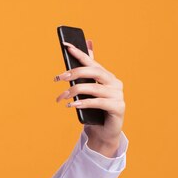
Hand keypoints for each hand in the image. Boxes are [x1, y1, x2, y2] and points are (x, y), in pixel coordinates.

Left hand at [54, 40, 125, 156]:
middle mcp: (115, 83)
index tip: (66, 45)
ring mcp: (118, 95)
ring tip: (61, 97)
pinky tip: (72, 105)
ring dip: (75, 92)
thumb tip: (85, 48)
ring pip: (95, 88)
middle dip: (75, 72)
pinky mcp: (118, 108)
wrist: (104, 131)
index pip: (92, 62)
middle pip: (95, 72)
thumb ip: (85, 75)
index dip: (80, 53)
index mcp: (107, 76)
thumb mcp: (87, 92)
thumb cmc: (94, 110)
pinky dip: (84, 103)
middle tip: (58, 78)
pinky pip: (99, 103)